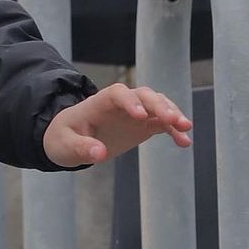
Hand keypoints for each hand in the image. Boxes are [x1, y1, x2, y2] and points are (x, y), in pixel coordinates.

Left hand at [42, 82, 191, 167]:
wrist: (70, 140)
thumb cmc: (64, 138)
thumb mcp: (65, 145)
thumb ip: (81, 148)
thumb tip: (99, 154)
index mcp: (99, 102)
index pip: (118, 93)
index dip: (130, 102)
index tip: (141, 117)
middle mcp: (121, 103)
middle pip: (144, 95)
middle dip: (159, 105)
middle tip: (172, 120)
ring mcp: (134, 112)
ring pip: (158, 105)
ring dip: (172, 113)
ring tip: (185, 127)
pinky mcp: (143, 124)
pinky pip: (162, 123)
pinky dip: (174, 130)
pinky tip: (184, 143)